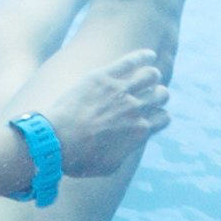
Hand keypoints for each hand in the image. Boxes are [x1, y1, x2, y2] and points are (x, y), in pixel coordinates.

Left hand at [27, 42, 170, 172]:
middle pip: (161, 95)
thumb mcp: (110, 166)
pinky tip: (148, 54)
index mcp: (140, 132)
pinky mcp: (104, 77)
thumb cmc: (80, 158)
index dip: (159, 116)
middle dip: (158, 95)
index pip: (163, 118)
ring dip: (152, 76)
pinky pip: (130, 61)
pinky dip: (143, 56)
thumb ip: (126, 152)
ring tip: (148, 76)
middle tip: (149, 95)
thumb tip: (129, 146)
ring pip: (150, 76)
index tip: (151, 115)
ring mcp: (121, 91)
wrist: (56, 141)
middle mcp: (136, 110)